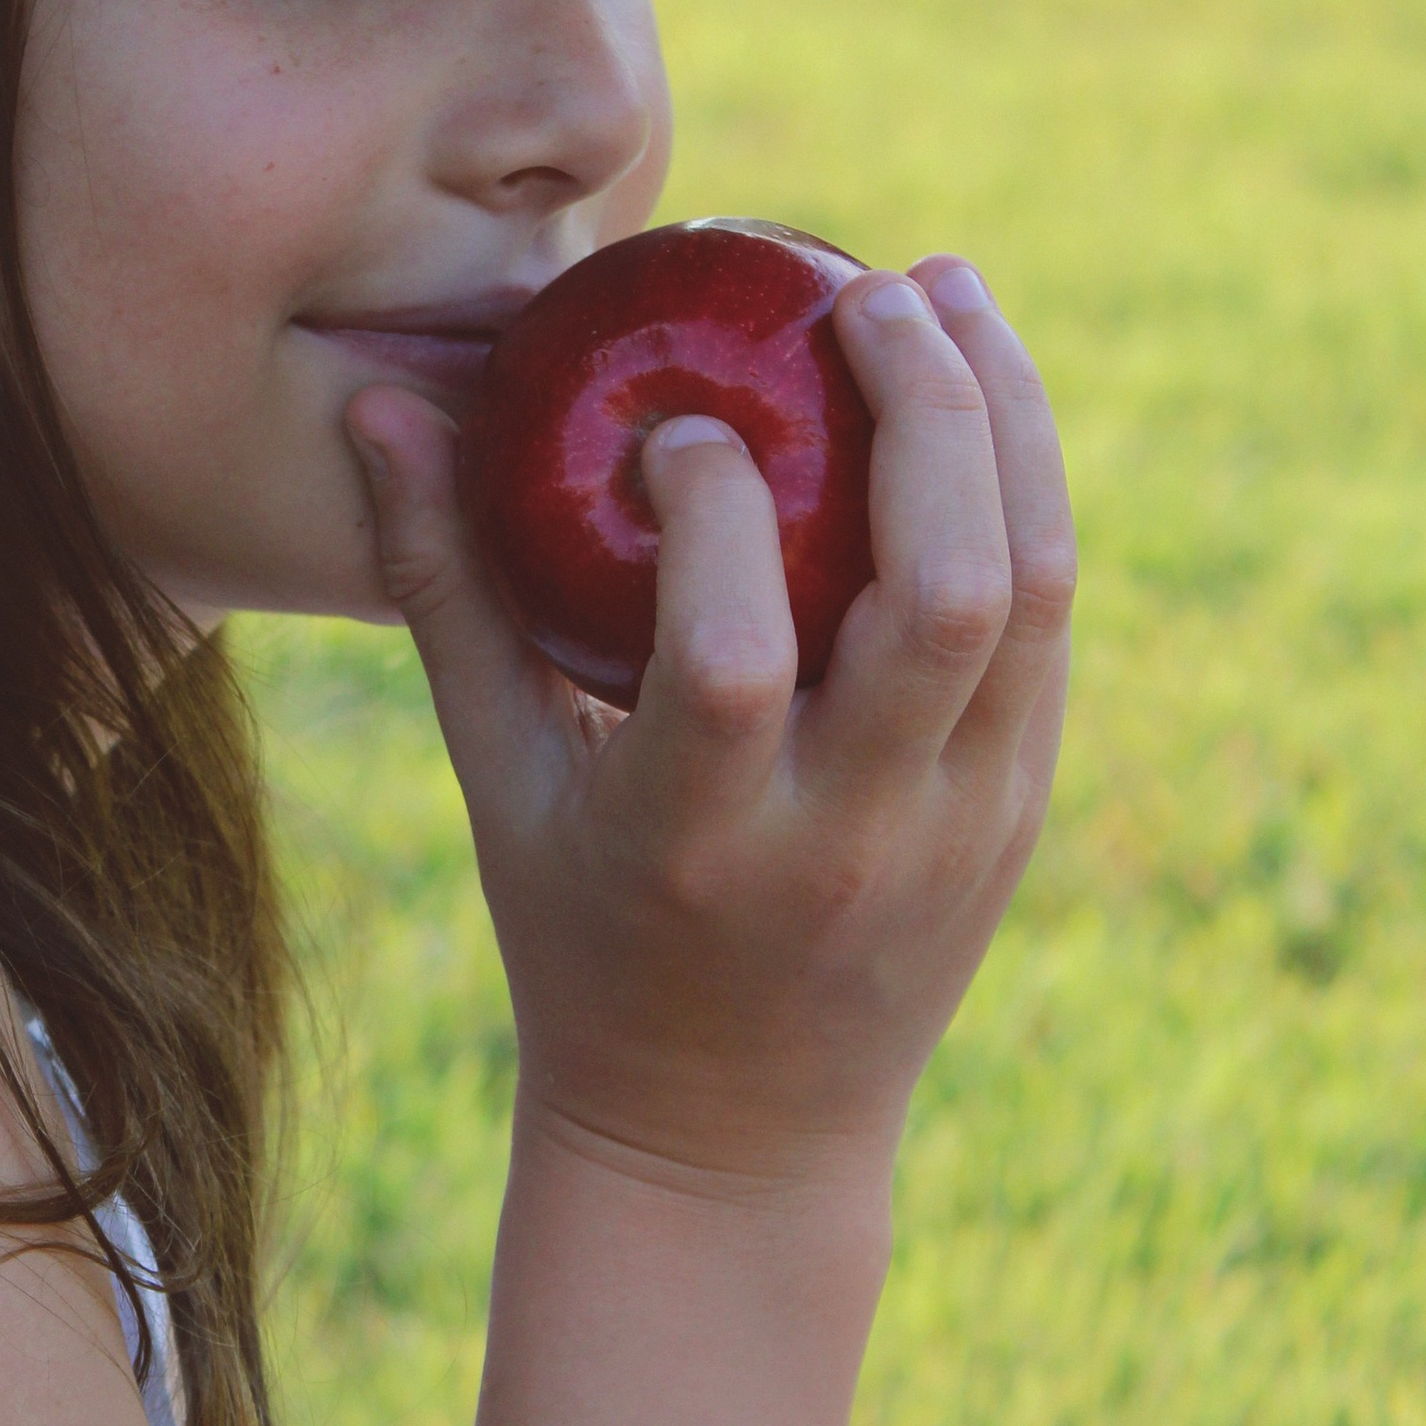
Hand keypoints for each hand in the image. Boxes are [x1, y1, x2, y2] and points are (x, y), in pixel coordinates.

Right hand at [347, 255, 1073, 1192]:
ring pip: (1031, 592)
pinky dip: (1028, 492)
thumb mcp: (496, 787)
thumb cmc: (579, 938)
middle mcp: (848, 839)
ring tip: (948, 290)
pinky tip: (983, 399)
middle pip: (940, 595)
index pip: (732, 656)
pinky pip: (1050, 626)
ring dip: (1009, 420)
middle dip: (926, 412)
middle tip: (866, 290)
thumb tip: (376, 413)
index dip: (714, 514)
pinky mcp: (1017, 814)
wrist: (733, 1135)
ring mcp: (957, 830)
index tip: (677, 431)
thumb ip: (442, 595)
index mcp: (695, 843)